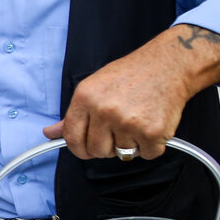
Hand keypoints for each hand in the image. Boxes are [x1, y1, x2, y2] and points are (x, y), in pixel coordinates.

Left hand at [43, 25, 219, 159]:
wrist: (169, 65)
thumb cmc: (131, 75)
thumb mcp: (94, 87)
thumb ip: (73, 115)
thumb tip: (50, 134)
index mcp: (85, 98)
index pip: (72, 138)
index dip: (78, 148)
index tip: (86, 148)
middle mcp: (105, 111)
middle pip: (96, 151)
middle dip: (106, 146)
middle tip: (118, 129)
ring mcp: (129, 123)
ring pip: (122, 154)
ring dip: (131, 143)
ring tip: (137, 120)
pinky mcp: (153, 132)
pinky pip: (147, 154)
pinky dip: (151, 146)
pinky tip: (152, 125)